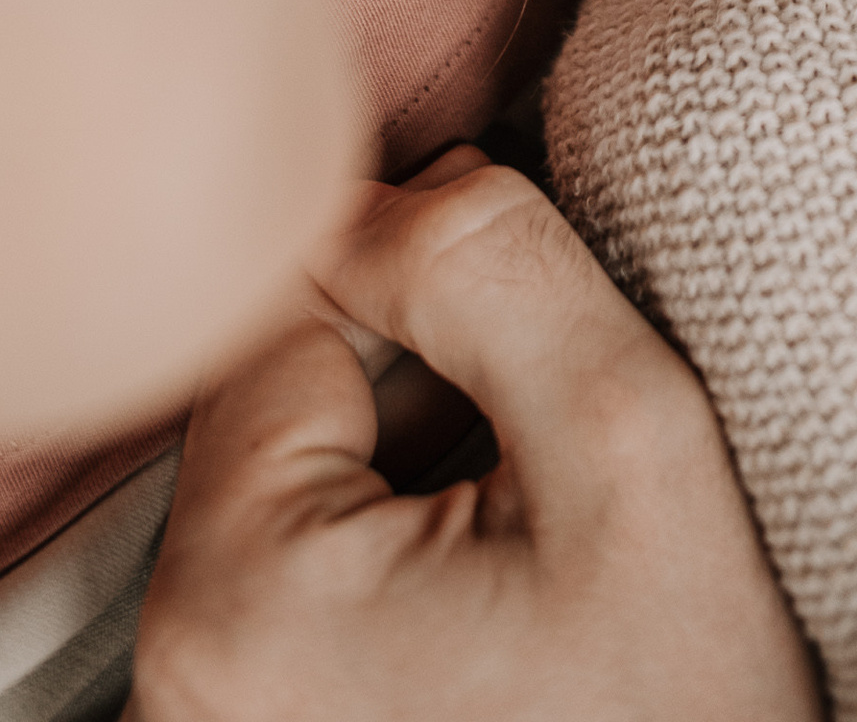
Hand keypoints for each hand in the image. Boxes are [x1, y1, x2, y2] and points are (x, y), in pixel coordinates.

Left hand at [128, 149, 819, 721]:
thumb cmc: (685, 707)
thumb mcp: (632, 443)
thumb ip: (491, 266)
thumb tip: (396, 186)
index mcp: (233, 594)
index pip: (285, 314)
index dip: (423, 298)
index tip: (528, 377)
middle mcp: (171, 681)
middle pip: (283, 409)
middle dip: (415, 399)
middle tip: (538, 490)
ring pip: (301, 495)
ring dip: (411, 484)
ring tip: (525, 564)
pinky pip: (309, 592)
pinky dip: (402, 571)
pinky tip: (495, 625)